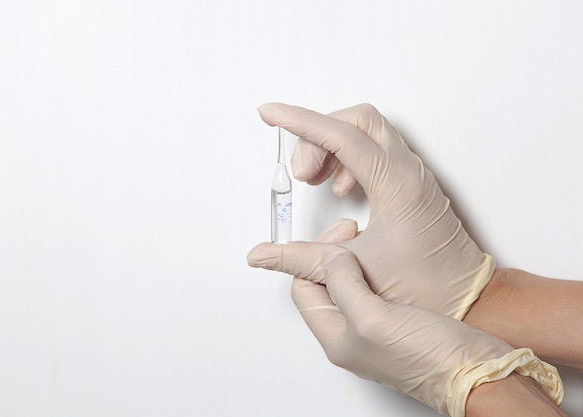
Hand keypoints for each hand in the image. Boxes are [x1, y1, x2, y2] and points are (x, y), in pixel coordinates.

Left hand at [251, 235, 562, 416]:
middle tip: (352, 234)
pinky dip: (377, 269)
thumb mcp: (374, 317)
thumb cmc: (431, 359)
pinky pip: (377, 289)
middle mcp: (353, 336)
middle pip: (324, 286)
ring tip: (367, 242)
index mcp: (337, 338)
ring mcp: (377, 330)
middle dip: (334, 256)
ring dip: (355, 260)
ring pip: (350, 285)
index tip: (341, 235)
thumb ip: (344, 285)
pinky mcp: (401, 323)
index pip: (303, 289)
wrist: (478, 373)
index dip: (313, 257)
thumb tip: (330, 258)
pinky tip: (389, 259)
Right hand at [255, 102, 492, 318]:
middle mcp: (407, 172)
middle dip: (319, 135)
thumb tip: (264, 255)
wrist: (470, 300)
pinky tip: (341, 188)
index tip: (271, 113)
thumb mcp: (353, 271)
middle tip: (302, 172)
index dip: (299, 122)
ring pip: (367, 132)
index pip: (340, 135)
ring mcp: (412, 175)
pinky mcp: (411, 185)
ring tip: (316, 180)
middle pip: (357, 120)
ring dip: (334, 146)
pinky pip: (376, 151)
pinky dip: (349, 158)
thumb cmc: (425, 288)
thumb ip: (302, 260)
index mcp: (396, 186)